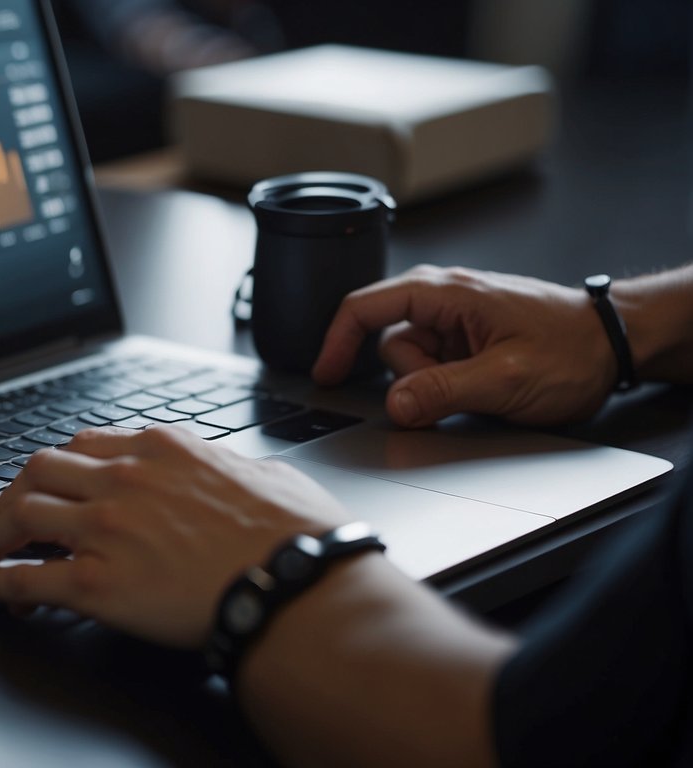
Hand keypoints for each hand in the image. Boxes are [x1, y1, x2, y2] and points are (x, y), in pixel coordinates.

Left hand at [0, 426, 349, 648]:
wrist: (296, 585)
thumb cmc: (293, 537)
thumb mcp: (265, 476)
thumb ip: (234, 467)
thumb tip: (240, 473)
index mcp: (161, 448)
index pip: (84, 446)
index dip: (56, 469)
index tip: (48, 486)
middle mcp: (124, 479)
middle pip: (38, 470)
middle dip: (12, 493)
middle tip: (1, 518)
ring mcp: (106, 529)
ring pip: (21, 513)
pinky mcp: (98, 583)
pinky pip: (28, 577)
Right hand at [313, 266, 615, 427]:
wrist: (617, 345)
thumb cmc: (573, 349)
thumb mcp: (505, 378)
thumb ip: (442, 391)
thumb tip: (393, 405)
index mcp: (444, 293)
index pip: (364, 307)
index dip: (336, 343)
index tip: (325, 377)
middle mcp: (444, 299)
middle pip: (388, 343)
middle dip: (410, 378)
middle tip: (457, 390)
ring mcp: (455, 320)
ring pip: (411, 361)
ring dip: (433, 384)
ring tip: (482, 387)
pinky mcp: (465, 340)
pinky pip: (433, 366)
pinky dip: (445, 384)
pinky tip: (480, 387)